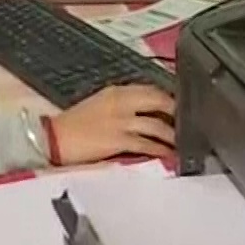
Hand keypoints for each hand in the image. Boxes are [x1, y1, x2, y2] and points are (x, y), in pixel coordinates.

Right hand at [51, 85, 175, 164]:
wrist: (53, 139)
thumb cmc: (73, 124)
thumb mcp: (99, 104)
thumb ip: (121, 104)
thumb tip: (143, 112)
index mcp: (116, 92)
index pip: (150, 89)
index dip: (169, 97)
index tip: (181, 105)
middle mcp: (121, 103)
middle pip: (159, 102)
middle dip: (177, 111)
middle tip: (190, 121)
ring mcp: (121, 121)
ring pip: (157, 125)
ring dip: (173, 134)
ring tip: (184, 141)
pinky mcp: (119, 140)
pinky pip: (147, 144)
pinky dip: (161, 150)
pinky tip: (170, 154)